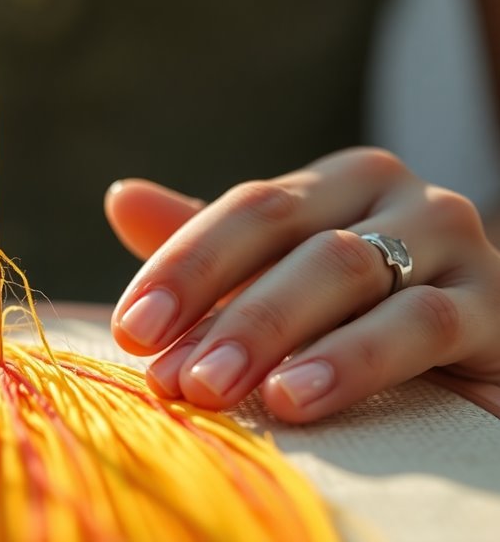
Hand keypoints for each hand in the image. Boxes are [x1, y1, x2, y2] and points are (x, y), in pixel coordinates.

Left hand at [106, 148, 499, 421]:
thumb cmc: (362, 316)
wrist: (478, 359)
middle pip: (293, 237)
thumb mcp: (279, 279)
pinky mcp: (496, 307)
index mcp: (338, 186)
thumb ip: (209, 247)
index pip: (250, 209)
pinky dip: (352, 359)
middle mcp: (398, 198)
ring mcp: (452, 245)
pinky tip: (298, 396)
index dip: (184, 266)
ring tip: (216, 388)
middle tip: (171, 377)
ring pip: (349, 272)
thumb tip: (120, 197)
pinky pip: (419, 324)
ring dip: (272, 333)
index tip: (130, 329)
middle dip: (221, 309)